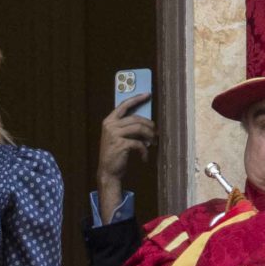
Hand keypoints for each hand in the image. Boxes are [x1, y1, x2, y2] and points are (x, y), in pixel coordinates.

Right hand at [96, 95, 155, 210]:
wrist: (108, 171)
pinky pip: (139, 143)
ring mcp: (114, 134)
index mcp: (108, 121)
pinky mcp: (120, 144)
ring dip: (150, 135)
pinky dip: (144, 151)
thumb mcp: (117, 137)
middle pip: (136, 118)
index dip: (136, 98)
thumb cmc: (115, 154)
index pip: (123, 105)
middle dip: (149, 125)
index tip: (147, 94)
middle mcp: (110, 125)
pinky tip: (145, 157)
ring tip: (153, 143)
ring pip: (139, 128)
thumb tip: (146, 122)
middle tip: (156, 132)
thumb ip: (126, 127)